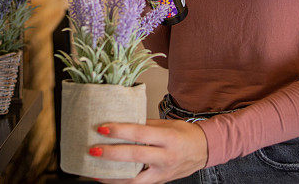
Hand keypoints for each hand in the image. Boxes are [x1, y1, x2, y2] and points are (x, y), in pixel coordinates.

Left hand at [90, 119, 207, 182]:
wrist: (204, 150)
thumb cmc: (184, 134)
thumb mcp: (166, 124)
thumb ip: (144, 124)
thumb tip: (119, 121)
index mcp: (168, 138)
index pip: (140, 134)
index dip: (120, 131)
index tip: (102, 128)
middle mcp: (166, 157)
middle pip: (135, 157)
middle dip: (112, 154)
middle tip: (93, 150)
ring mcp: (162, 173)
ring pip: (135, 180)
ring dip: (112, 176)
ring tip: (95, 171)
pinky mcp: (159, 182)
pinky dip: (122, 182)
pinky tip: (108, 178)